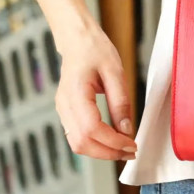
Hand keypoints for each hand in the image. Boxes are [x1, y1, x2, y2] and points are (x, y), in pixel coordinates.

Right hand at [54, 24, 137, 160]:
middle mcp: (64, 104)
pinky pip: (77, 136)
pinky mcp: (66, 112)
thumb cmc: (94, 50)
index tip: (131, 144)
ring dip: (101, 152)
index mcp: (75, 92)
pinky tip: (111, 141)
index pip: (92, 129)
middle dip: (108, 152)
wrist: (77, 40)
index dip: (112, 142)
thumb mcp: (115, 72)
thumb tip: (126, 129)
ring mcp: (62, 110)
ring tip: (122, 149)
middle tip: (130, 152)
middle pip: (82, 142)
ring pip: (77, 144)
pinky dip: (94, 144)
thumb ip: (121, 102)